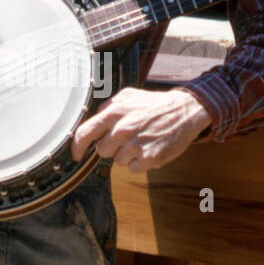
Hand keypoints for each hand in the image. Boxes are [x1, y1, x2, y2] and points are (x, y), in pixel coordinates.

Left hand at [71, 87, 210, 173]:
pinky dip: (140, 163)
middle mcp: (123, 129)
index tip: (77, 155)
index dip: (77, 147)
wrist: (185, 111)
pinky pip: (134, 169)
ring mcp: (136, 144)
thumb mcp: (130, 95)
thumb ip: (109, 105)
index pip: (85, 133)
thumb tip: (95, 116)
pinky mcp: (150, 158)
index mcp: (115, 112)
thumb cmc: (156, 104)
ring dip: (128, 155)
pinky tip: (150, 150)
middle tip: (127, 139)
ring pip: (118, 161)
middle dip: (112, 148)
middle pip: (102, 151)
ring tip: (142, 142)